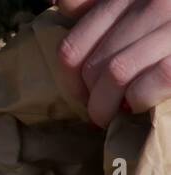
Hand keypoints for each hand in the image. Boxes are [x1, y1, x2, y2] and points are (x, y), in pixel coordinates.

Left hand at [57, 0, 170, 126]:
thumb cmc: (169, 21)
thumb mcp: (141, 1)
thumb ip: (102, 0)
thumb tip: (64, 4)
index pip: (74, 46)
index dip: (69, 80)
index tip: (81, 93)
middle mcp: (154, 3)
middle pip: (93, 65)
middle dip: (91, 98)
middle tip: (101, 109)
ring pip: (115, 73)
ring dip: (109, 105)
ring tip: (115, 114)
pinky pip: (151, 81)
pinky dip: (140, 99)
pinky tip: (143, 102)